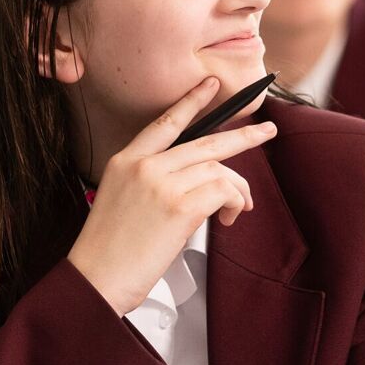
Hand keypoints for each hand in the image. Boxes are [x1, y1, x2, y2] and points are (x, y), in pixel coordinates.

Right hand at [66, 77, 276, 313]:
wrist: (96, 278)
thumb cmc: (109, 251)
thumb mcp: (119, 200)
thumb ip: (152, 182)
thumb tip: (196, 183)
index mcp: (125, 161)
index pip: (165, 123)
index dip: (191, 102)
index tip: (209, 86)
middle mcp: (144, 166)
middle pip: (205, 141)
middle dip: (243, 136)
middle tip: (268, 131)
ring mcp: (162, 184)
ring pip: (218, 169)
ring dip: (238, 189)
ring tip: (239, 208)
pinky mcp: (180, 207)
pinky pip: (223, 191)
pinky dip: (234, 203)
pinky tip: (228, 219)